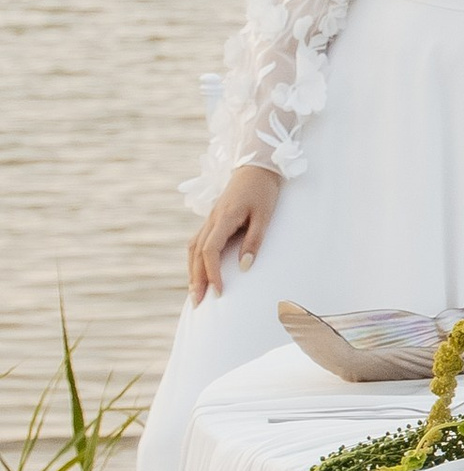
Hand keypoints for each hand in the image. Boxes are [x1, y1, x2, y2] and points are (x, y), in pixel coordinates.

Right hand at [187, 165, 282, 304]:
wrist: (256, 167)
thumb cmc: (263, 191)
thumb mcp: (264, 216)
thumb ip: (254, 241)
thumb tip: (244, 267)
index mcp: (223, 219)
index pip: (209, 251)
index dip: (212, 273)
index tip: (219, 292)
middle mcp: (211, 220)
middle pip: (196, 254)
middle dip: (196, 279)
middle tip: (197, 303)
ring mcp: (209, 219)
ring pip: (193, 249)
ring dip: (192, 271)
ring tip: (194, 292)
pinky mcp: (212, 220)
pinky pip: (197, 242)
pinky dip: (195, 260)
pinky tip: (198, 272)